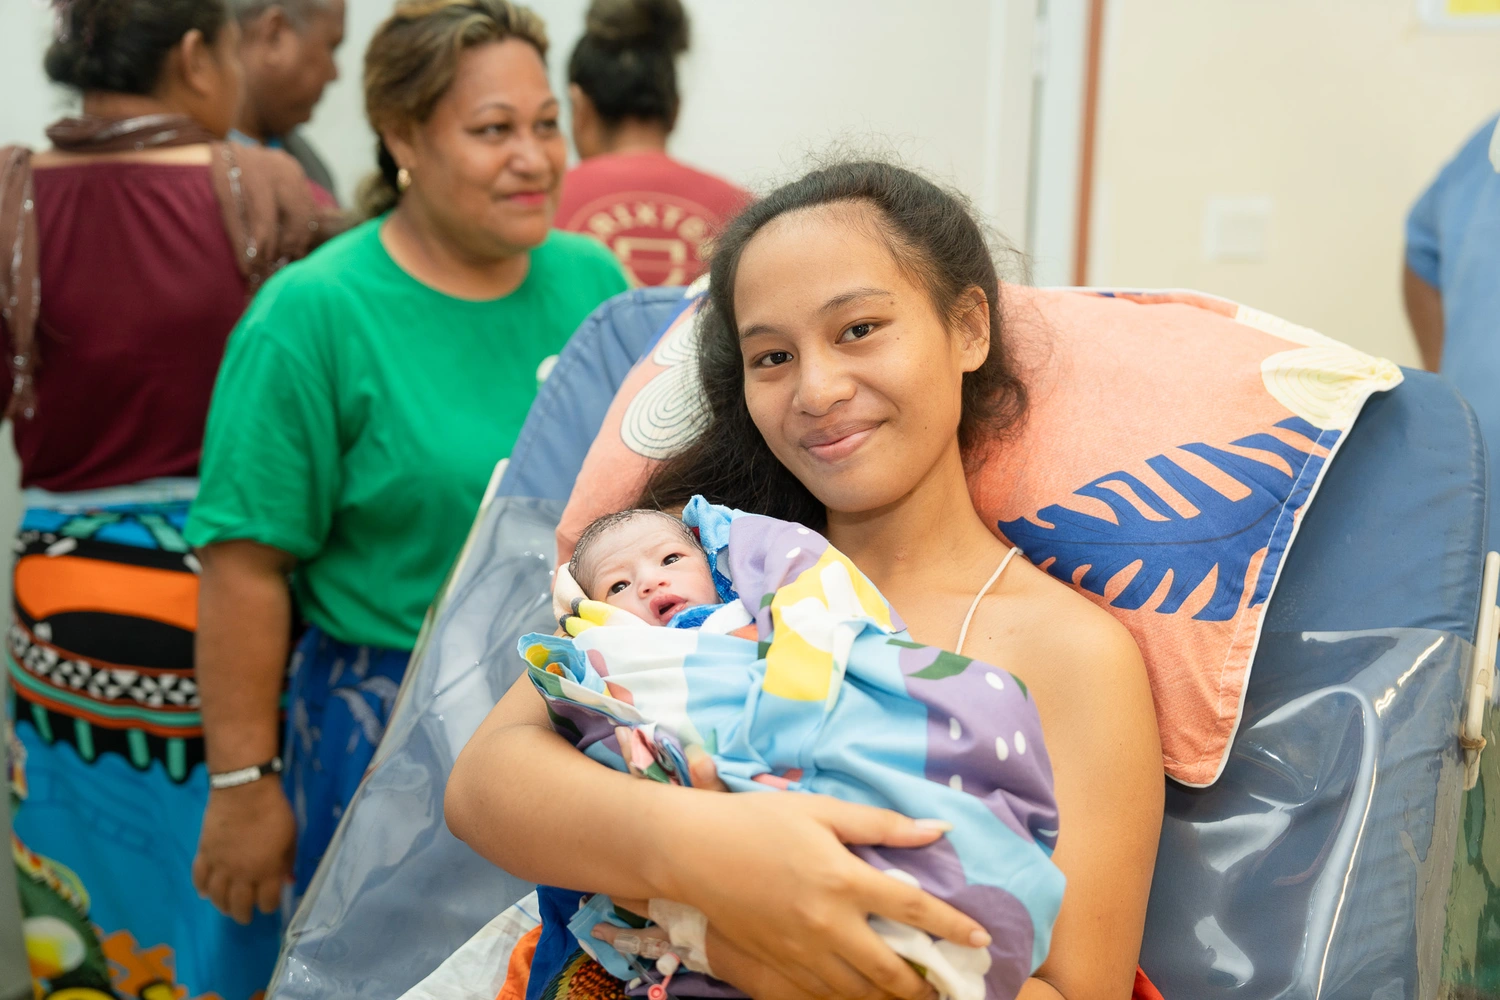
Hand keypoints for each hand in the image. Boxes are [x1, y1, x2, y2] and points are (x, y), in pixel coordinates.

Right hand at [192, 778, 294, 923]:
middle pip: (239, 906)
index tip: (269, 903)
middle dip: (244, 914)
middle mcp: (242, 874)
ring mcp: (220, 865)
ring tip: (227, 907)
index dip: (269, 905)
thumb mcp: (291, 837)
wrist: (244, 791)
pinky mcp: (204, 854)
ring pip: (217, 897)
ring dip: (222, 906)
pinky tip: (206, 892)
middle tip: (245, 916)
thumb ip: (287, 861)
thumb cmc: (274, 812)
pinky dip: (202, 889)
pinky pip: (199, 879)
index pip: (267, 901)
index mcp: (267, 871)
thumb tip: (287, 880)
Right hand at [644, 789, 984, 999]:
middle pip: (890, 970)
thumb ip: (881, 825)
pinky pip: (824, 995)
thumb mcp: (821, 811)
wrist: (692, 851)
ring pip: (858, 992)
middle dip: (926, 986)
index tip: (981, 940)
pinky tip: (863, 993)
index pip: (913, 908)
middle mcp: (827, 924)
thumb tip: (936, 830)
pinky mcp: (778, 965)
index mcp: (843, 880)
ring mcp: (801, 952)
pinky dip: (851, 999)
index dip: (952, 926)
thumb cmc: (758, 821)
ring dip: (891, 997)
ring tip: (913, 995)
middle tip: (948, 987)